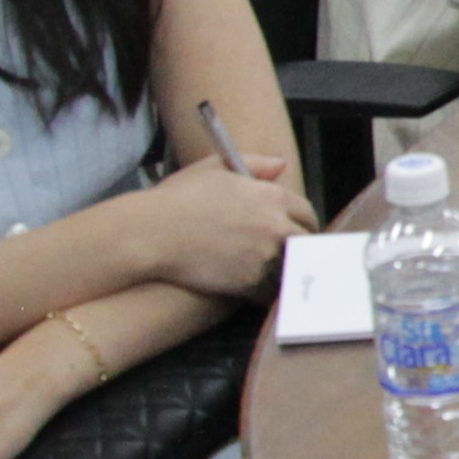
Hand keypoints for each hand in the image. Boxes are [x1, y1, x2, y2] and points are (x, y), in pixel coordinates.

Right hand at [136, 152, 305, 297]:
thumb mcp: (215, 168)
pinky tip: (263, 294)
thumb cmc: (178, 199)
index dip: (302, 223)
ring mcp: (265, 255)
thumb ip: (255, 164)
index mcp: (272, 196)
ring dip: (288, 272)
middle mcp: (275, 225)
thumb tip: (282, 164)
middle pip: (307, 241)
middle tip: (292, 256)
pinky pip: (272, 292)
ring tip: (282, 277)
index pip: (307, 212)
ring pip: (293, 268)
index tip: (297, 231)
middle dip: (301, 248)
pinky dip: (270, 294)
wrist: (151, 234)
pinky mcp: (250, 281)